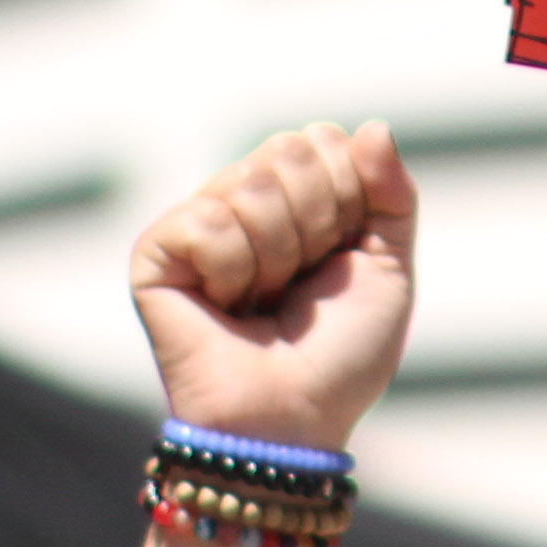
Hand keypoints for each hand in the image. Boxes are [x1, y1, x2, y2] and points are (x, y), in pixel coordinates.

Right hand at [128, 125, 417, 453]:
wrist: (291, 420)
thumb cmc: (339, 355)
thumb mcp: (388, 268)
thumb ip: (391, 193)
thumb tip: (373, 126)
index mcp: (297, 197)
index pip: (326, 140)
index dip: (348, 200)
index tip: (339, 259)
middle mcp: (243, 200)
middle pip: (290, 149)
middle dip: (316, 224)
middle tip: (299, 284)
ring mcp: (197, 223)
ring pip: (251, 181)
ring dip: (278, 257)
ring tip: (262, 301)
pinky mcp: (155, 253)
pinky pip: (209, 221)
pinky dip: (233, 272)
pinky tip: (226, 306)